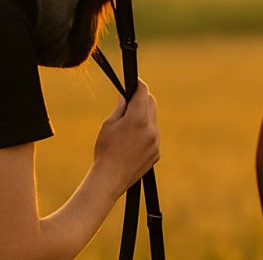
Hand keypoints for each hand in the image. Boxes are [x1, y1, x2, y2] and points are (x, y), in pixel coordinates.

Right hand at [93, 80, 159, 196]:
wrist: (110, 178)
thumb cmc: (105, 150)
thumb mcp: (108, 125)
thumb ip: (120, 108)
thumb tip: (125, 97)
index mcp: (137, 118)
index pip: (143, 93)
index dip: (138, 85)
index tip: (135, 83)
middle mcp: (151, 128)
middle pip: (151, 103)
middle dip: (142, 98)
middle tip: (130, 101)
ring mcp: (156, 141)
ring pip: (153, 119)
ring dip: (144, 116)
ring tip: (129, 124)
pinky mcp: (157, 153)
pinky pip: (153, 135)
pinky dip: (146, 132)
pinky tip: (133, 140)